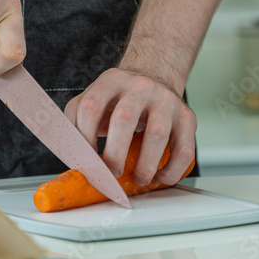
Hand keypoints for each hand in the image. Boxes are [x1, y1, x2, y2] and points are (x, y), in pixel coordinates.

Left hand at [64, 68, 196, 185]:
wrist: (155, 79)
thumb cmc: (120, 100)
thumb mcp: (95, 100)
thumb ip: (77, 123)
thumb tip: (71, 158)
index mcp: (111, 81)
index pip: (90, 107)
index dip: (83, 138)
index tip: (85, 161)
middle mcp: (140, 86)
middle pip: (124, 119)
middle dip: (114, 153)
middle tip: (111, 174)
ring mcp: (166, 100)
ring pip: (158, 133)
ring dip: (145, 164)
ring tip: (138, 179)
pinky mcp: (187, 116)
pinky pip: (184, 147)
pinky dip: (172, 169)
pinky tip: (160, 177)